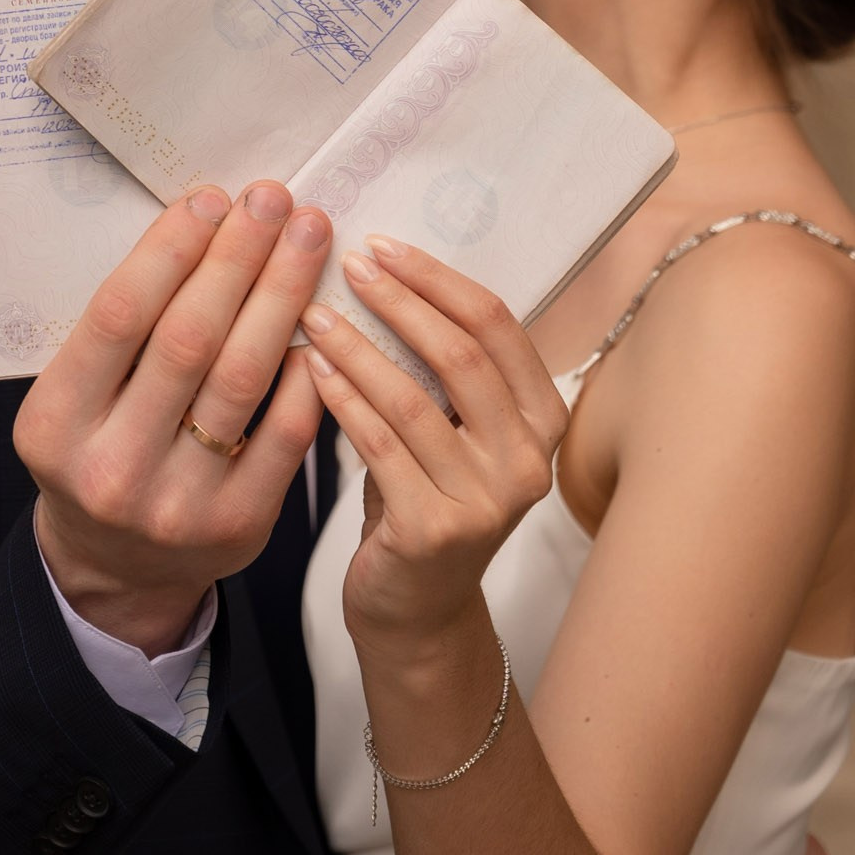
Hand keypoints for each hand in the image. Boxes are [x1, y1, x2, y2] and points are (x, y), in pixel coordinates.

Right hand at [14, 182, 330, 653]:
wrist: (117, 569)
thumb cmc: (100, 449)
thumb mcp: (75, 398)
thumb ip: (123, 332)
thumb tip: (206, 223)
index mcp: (54, 426)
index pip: (118, 318)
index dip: (169, 250)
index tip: (211, 197)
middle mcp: (112, 469)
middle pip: (188, 340)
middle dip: (238, 257)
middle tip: (273, 199)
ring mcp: (178, 505)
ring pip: (244, 377)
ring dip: (282, 294)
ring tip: (308, 236)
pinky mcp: (240, 527)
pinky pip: (288, 431)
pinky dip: (308, 367)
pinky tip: (321, 318)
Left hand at [296, 235, 566, 651]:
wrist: (416, 608)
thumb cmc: (425, 499)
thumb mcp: (452, 431)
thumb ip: (442, 369)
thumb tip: (386, 270)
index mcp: (545, 419)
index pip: (498, 326)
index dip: (438, 279)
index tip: (384, 245)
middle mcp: (530, 460)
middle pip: (463, 355)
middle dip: (400, 301)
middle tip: (348, 265)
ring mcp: (487, 500)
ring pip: (413, 399)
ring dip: (358, 347)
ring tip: (312, 313)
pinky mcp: (435, 531)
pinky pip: (379, 446)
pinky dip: (341, 399)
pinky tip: (310, 367)